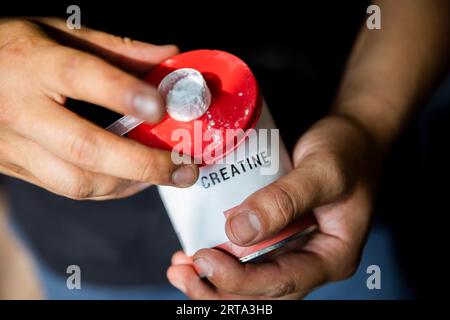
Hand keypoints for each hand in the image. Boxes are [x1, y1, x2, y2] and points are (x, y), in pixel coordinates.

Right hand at [0, 18, 197, 199]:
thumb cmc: (16, 50)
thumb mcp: (59, 33)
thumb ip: (116, 48)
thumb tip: (170, 54)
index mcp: (33, 63)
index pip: (79, 75)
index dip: (122, 93)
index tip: (162, 108)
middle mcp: (20, 109)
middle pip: (84, 147)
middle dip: (142, 163)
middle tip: (186, 170)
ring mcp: (15, 145)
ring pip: (76, 181)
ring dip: (131, 182)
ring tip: (168, 175)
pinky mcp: (17, 168)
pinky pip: (68, 189)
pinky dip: (110, 189)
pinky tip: (135, 179)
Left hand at [167, 115, 378, 298]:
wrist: (353, 137)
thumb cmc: (347, 151)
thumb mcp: (323, 170)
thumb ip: (285, 200)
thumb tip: (239, 231)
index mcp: (332, 256)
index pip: (282, 282)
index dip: (239, 279)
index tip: (204, 259)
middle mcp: (312, 260)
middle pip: (262, 292)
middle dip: (219, 289)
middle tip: (183, 272)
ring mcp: (295, 248)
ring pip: (252, 279)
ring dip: (215, 280)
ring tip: (181, 267)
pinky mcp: (280, 234)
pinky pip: (249, 256)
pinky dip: (222, 258)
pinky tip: (195, 249)